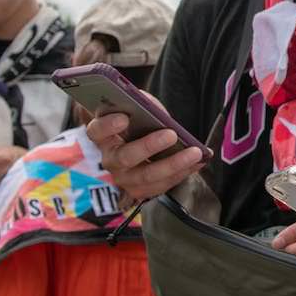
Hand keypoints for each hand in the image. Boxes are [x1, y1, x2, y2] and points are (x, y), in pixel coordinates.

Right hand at [86, 109, 202, 200]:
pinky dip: (183, 172)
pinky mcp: (141, 190)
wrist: (140, 142)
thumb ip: (142, 106)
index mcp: (103, 136)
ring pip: (147, 176)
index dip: (108, 125)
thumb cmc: (138, 121)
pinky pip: (162, 185)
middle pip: (125, 157)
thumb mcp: (137, 108)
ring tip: (195, 152)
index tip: (125, 117)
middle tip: (171, 134)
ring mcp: (124, 178)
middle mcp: (110, 160)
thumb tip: (154, 110)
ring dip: (174, 164)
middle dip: (149, 146)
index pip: (97, 131)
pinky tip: (199, 161)